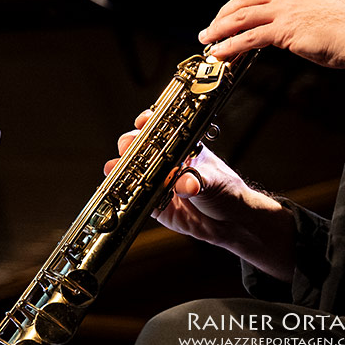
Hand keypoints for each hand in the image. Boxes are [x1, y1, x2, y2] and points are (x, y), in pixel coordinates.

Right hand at [104, 110, 294, 279]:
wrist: (230, 222)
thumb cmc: (226, 191)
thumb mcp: (214, 181)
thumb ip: (199, 181)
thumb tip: (186, 184)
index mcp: (182, 148)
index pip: (162, 129)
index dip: (149, 123)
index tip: (142, 122)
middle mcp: (167, 162)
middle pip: (141, 147)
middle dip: (130, 144)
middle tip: (127, 147)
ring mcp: (159, 183)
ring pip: (133, 172)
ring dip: (121, 169)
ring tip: (114, 169)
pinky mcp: (154, 205)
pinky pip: (135, 199)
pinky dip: (125, 195)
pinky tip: (117, 191)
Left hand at [199, 0, 344, 70]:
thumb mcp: (322, 10)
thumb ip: (302, 14)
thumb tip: (288, 28)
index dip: (240, 0)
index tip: (229, 11)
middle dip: (223, 14)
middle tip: (210, 27)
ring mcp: (284, 10)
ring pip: (242, 17)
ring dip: (220, 30)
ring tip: (208, 40)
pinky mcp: (284, 29)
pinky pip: (250, 37)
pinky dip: (231, 45)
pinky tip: (221, 52)